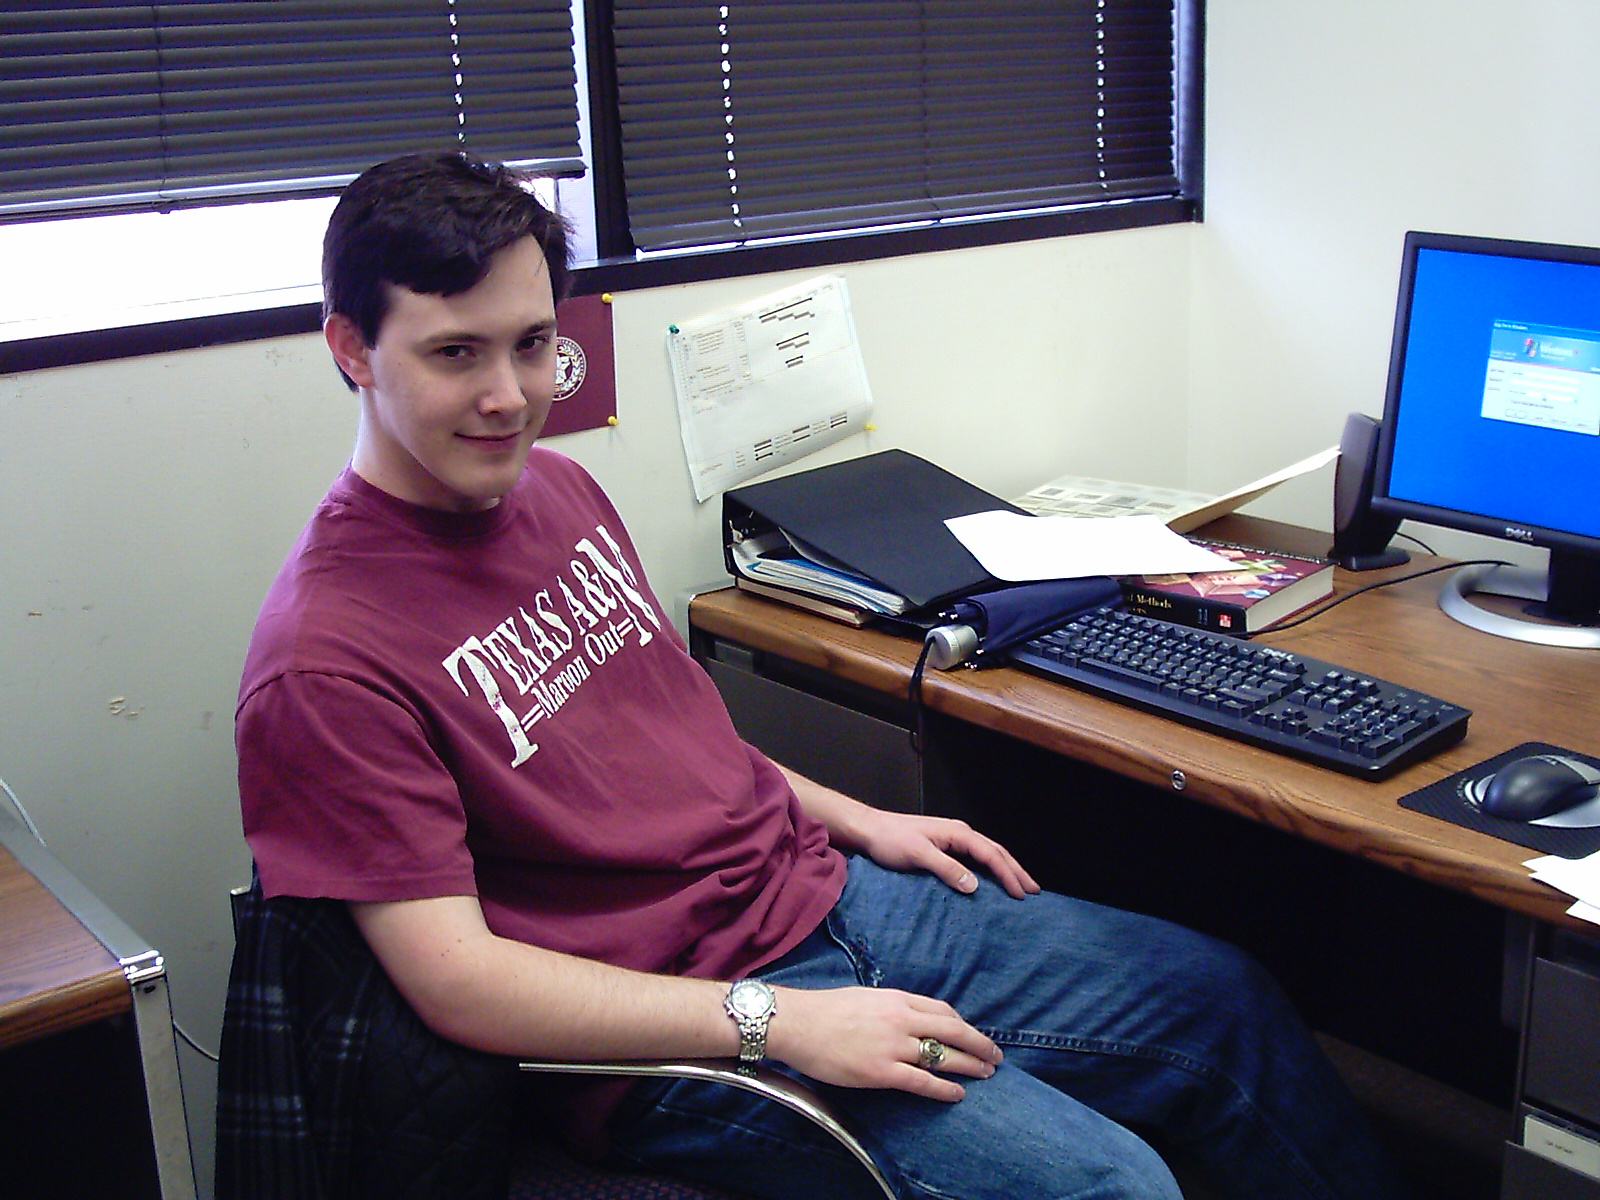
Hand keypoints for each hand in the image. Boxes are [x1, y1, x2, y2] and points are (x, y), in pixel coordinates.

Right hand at [766, 985, 999, 1101]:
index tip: (973, 1035)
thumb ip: (890, 1007)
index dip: (963, 1024)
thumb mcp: (866, 997)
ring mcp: (893, 1046)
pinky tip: (957, 1093)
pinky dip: (944, 1088)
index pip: (942, 1010)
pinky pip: (922, 1081)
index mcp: (897, 999)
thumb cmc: (825, 1011)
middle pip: (953, 1031)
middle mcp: (901, 1019)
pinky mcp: (881, 1071)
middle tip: (995, 1056)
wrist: (798, 1023)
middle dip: (979, 1044)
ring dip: (969, 1065)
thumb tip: (908, 1019)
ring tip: (986, 1074)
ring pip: (943, 1056)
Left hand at [849, 808, 1040, 898]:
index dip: (1008, 874)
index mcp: (958, 833)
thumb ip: (946, 869)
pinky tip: (991, 883)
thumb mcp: (918, 855)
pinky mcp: (943, 848)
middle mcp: (959, 834)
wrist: (869, 831)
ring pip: (987, 855)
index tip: (1022, 894)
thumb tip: (975, 886)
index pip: (991, 854)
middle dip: (1015, 871)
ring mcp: (952, 840)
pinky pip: (974, 860)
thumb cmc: (890, 840)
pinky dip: (988, 871)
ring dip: (1005, 870)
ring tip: (1020, 886)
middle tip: (1034, 891)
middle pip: (995, 852)